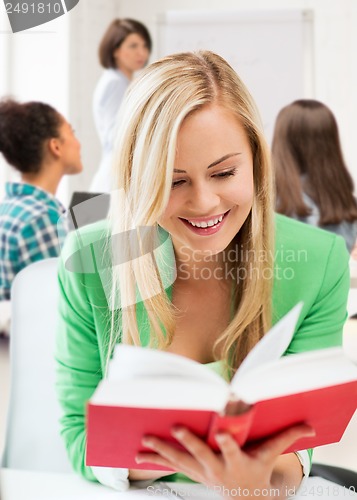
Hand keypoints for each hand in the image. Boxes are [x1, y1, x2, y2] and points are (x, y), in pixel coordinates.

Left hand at [135, 424, 313, 498]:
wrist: (243, 498)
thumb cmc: (256, 470)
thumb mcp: (270, 456)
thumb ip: (287, 437)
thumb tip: (310, 426)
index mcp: (237, 462)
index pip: (232, 450)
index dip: (226, 442)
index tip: (220, 430)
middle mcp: (217, 469)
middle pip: (201, 456)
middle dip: (189, 443)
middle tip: (175, 427)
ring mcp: (201, 473)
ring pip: (180, 461)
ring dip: (162, 452)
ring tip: (145, 441)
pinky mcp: (191, 473)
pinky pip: (171, 467)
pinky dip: (155, 461)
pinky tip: (138, 456)